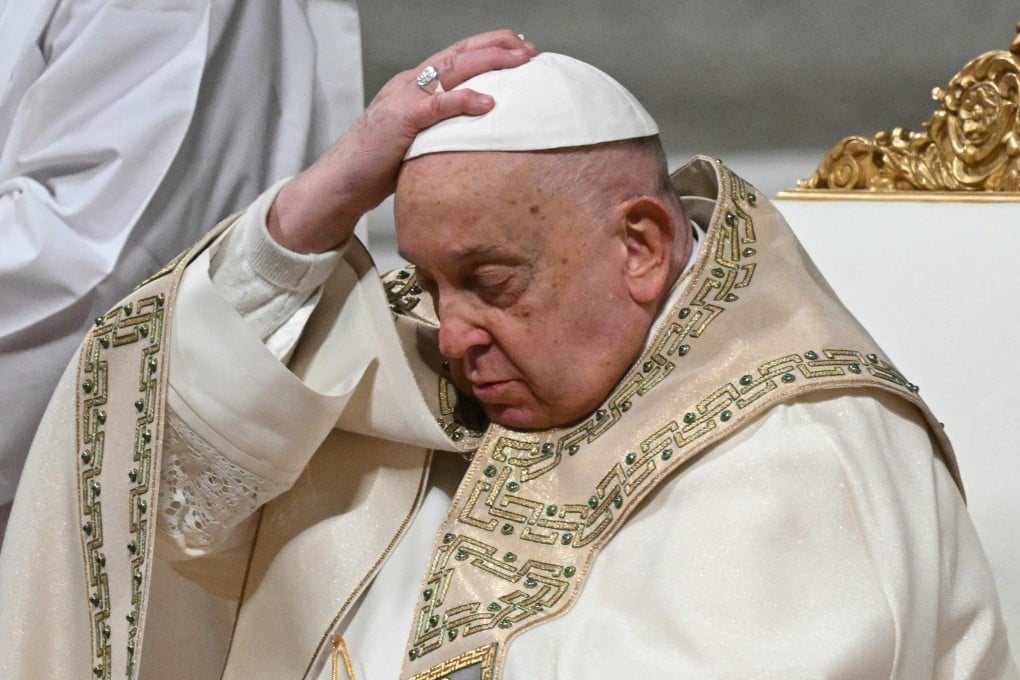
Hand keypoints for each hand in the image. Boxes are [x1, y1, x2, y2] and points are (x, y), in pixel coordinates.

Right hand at [268, 30, 535, 253]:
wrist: (341, 183)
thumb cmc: (379, 166)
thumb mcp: (418, 140)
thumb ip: (443, 130)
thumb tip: (479, 138)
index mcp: (415, 85)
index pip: (457, 55)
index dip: (489, 47)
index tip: (520, 49)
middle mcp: (410, 83)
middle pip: (459, 53)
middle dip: (497, 46)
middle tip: (529, 49)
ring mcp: (403, 98)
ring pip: (451, 69)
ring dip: (489, 62)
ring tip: (519, 62)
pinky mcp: (399, 120)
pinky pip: (436, 104)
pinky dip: (463, 100)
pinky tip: (487, 103)